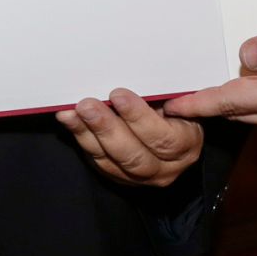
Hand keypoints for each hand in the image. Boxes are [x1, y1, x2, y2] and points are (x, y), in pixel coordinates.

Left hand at [57, 89, 203, 185]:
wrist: (176, 133)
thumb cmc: (178, 109)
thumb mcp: (179, 100)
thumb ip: (163, 96)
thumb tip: (135, 77)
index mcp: (186, 146)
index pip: (163, 138)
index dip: (138, 117)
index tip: (118, 95)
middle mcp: (166, 168)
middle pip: (133, 155)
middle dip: (107, 128)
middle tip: (87, 105)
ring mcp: (142, 178)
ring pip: (112, 162)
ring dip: (88, 135)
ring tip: (71, 114)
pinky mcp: (121, 178)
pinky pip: (99, 163)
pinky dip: (83, 140)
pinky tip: (71, 122)